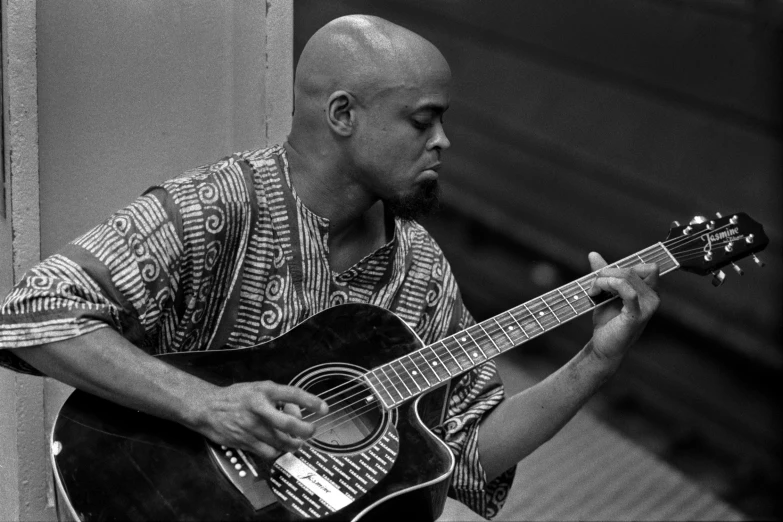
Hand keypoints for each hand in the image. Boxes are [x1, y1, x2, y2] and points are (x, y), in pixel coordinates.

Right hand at [190, 380, 327, 460]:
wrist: (208, 408)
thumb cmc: (237, 397)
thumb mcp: (258, 388)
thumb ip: (278, 397)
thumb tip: (298, 410)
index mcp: (264, 391)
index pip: (293, 394)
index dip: (310, 401)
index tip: (323, 408)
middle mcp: (259, 408)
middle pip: (289, 424)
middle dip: (305, 430)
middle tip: (311, 430)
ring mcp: (252, 427)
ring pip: (282, 442)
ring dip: (294, 444)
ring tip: (297, 441)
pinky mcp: (246, 442)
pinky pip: (269, 452)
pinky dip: (278, 451)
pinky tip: (278, 446)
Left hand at [587, 252, 659, 365]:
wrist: (603, 345)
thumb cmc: (607, 320)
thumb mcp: (605, 293)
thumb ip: (603, 273)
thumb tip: (593, 254)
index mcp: (650, 291)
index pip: (648, 266)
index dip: (624, 267)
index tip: (604, 277)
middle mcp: (653, 298)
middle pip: (632, 270)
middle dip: (607, 273)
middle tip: (593, 285)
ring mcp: (648, 307)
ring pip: (627, 277)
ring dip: (604, 279)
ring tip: (592, 290)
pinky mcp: (637, 316)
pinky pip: (628, 292)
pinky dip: (609, 286)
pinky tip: (596, 294)